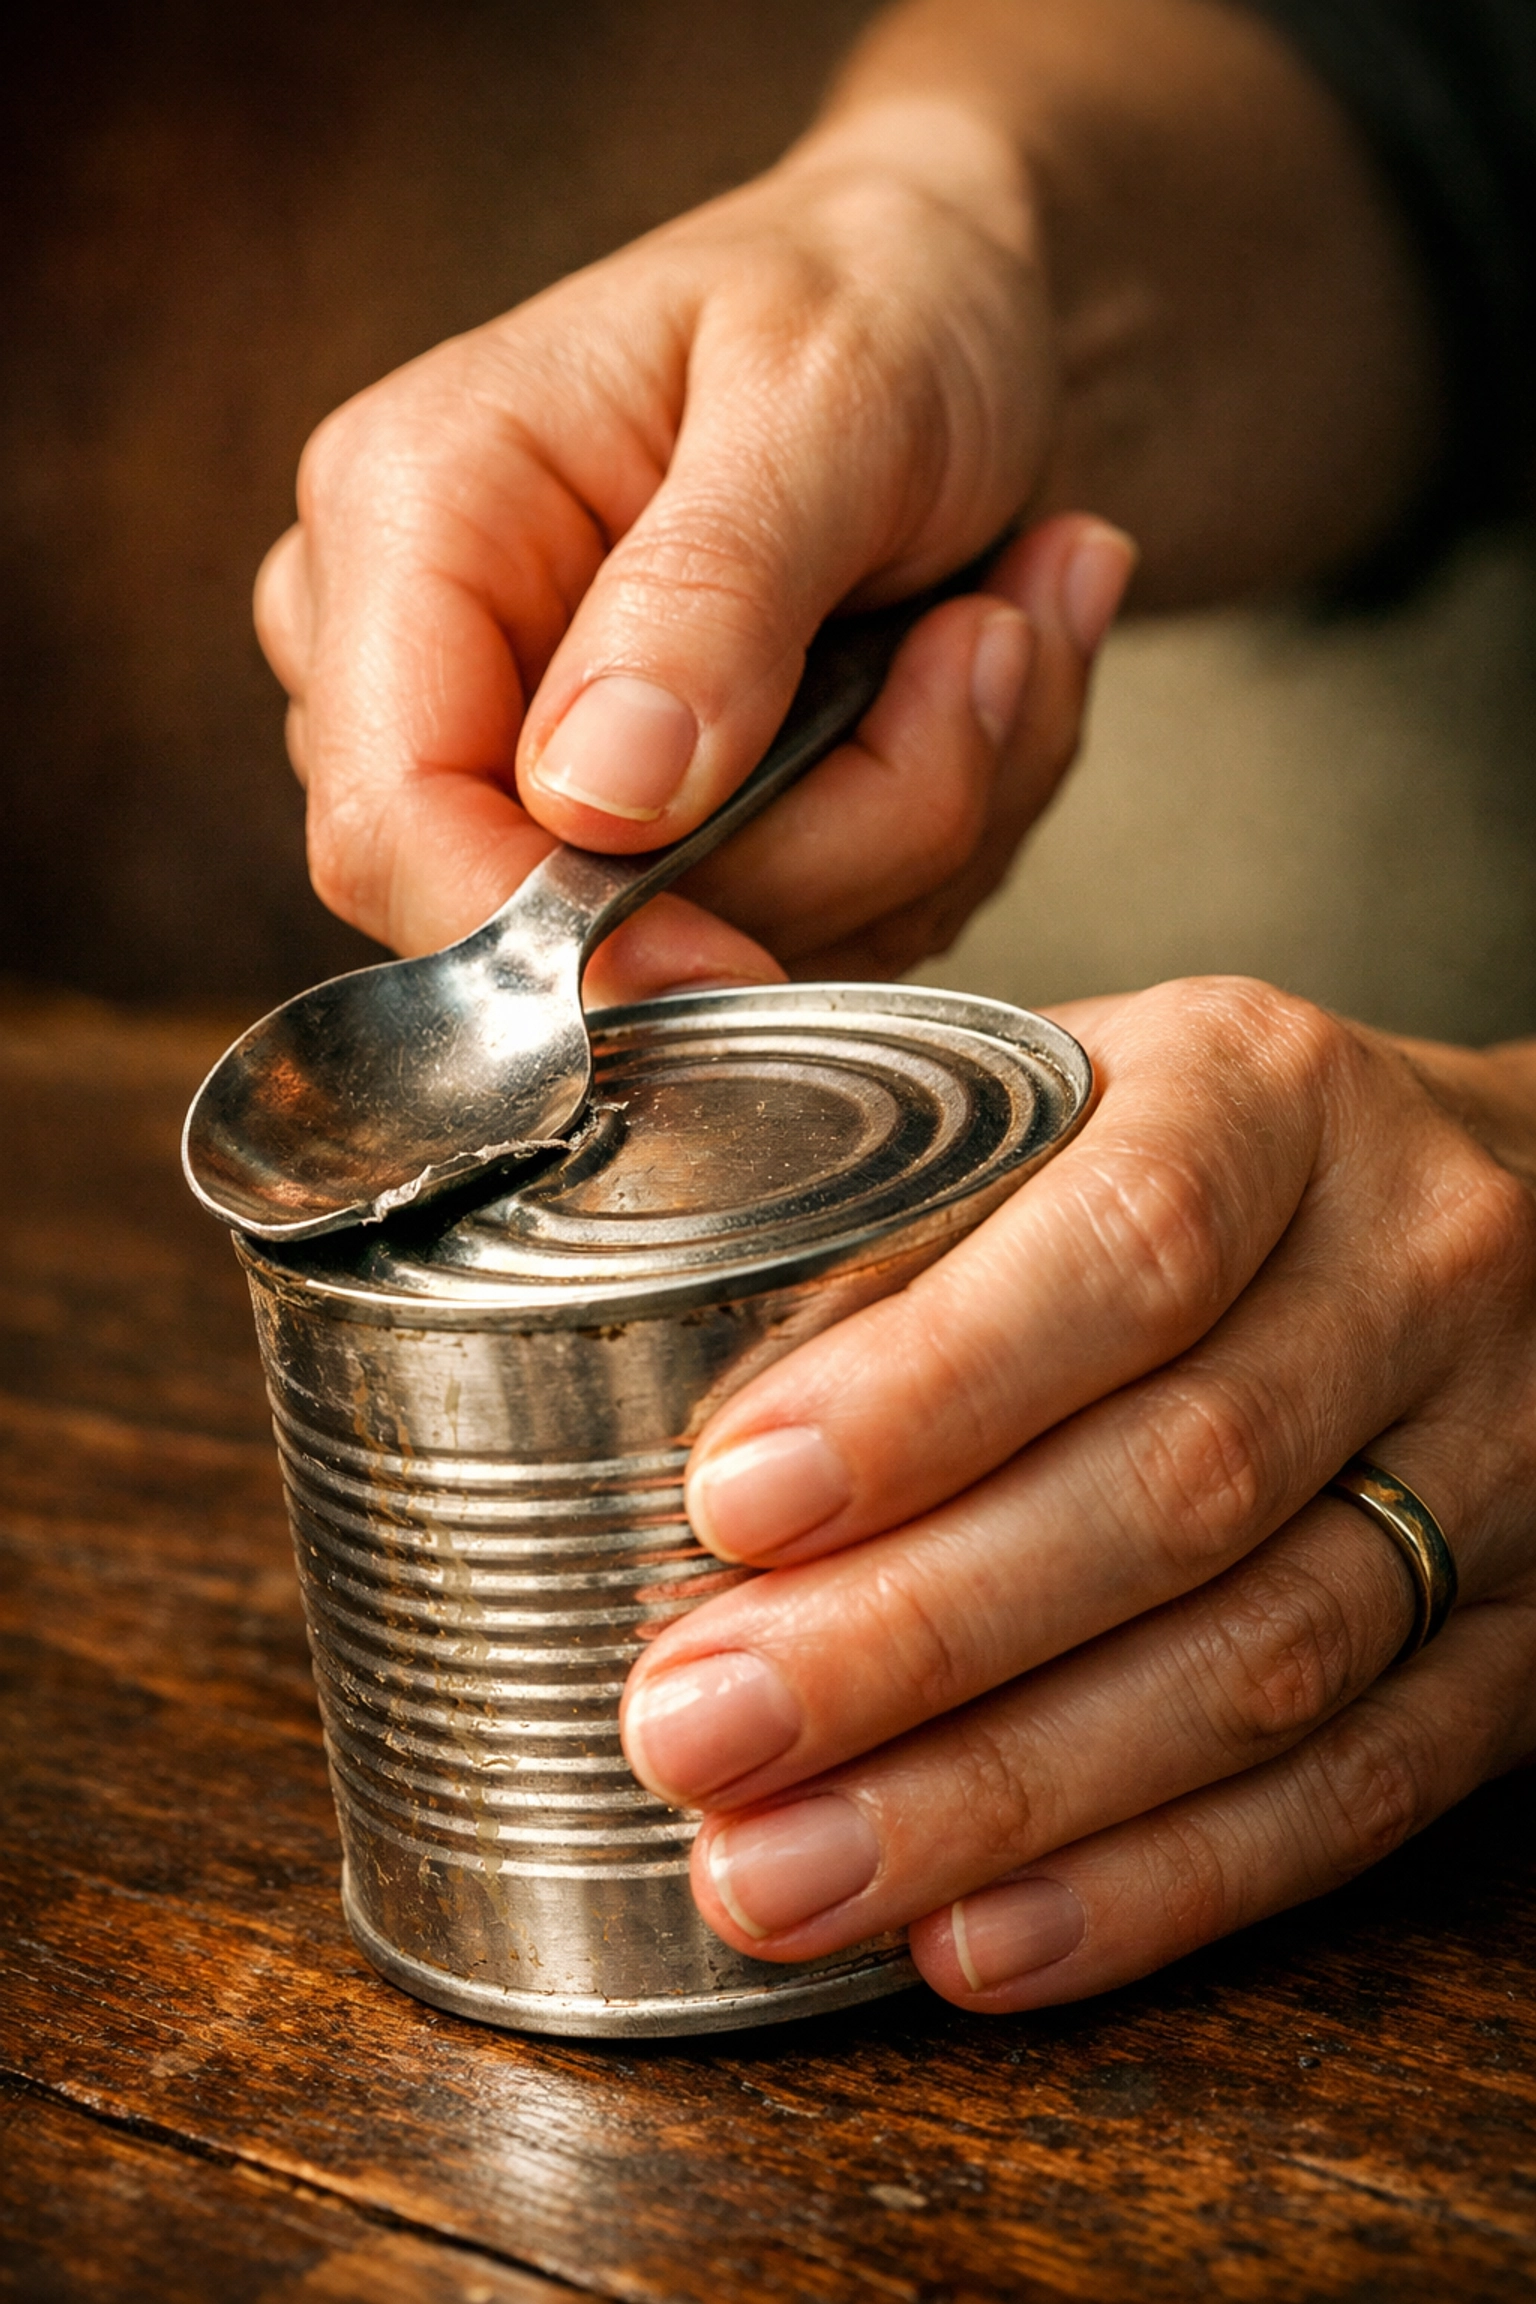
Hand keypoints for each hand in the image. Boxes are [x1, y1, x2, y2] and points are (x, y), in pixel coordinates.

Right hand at [252, 110, 1134, 999]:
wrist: (944, 289)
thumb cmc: (876, 295)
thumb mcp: (831, 397)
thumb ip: (712, 594)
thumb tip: (597, 803)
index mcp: (411, 521)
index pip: (394, 828)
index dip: (562, 950)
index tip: (753, 965)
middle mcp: (433, 659)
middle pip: (570, 920)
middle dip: (829, 842)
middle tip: (990, 652)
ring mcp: (529, 756)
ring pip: (709, 946)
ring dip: (909, 827)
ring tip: (997, 633)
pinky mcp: (643, 828)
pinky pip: (791, 930)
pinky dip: (918, 838)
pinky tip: (967, 683)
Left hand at [619, 979, 1535, 2008]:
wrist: (1512, 1215)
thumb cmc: (1211, 1159)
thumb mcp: (1074, 1085)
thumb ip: (878, 1151)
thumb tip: (620, 1179)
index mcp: (1270, 1095)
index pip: (1123, 1244)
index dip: (929, 1388)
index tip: (730, 1502)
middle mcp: (1410, 1270)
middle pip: (1180, 1483)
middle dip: (916, 1634)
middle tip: (699, 1733)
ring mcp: (1497, 1466)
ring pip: (1264, 1664)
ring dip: (1005, 1796)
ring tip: (784, 1874)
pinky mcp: (1526, 1645)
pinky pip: (1357, 1791)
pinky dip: (1159, 1886)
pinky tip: (979, 1942)